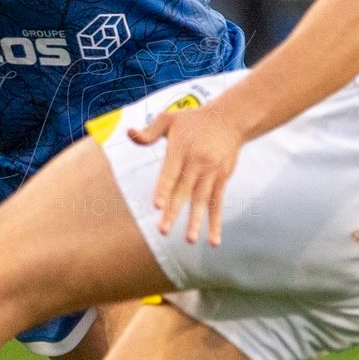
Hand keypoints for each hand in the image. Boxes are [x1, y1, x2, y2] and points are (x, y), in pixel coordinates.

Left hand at [128, 103, 243, 245]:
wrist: (230, 118)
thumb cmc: (193, 120)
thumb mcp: (169, 119)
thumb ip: (149, 131)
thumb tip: (129, 133)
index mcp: (180, 149)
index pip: (170, 172)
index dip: (164, 189)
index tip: (157, 206)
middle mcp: (197, 162)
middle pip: (183, 190)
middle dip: (173, 211)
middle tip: (163, 230)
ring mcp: (211, 172)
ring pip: (202, 200)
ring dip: (196, 221)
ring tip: (190, 240)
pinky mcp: (222, 179)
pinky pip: (218, 203)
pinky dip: (216, 223)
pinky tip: (214, 241)